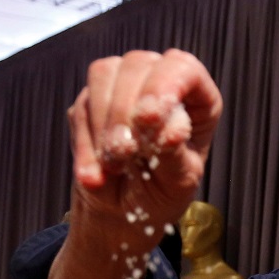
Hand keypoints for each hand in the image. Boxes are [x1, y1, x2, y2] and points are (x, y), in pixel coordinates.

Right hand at [67, 49, 222, 251]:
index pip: (183, 67)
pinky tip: (96, 173)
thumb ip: (176, 155)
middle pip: (138, 65)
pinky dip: (86, 142)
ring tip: (114, 166)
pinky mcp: (91, 100)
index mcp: (196, 98)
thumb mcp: (178, 183)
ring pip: (104, 75)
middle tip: (125, 154)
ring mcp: (123, 85)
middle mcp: (160, 81)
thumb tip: (170, 130)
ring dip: (104, 124)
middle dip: (126, 112)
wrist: (122, 212)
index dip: (164, 85)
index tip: (147, 117)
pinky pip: (82, 105)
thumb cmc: (161, 194)